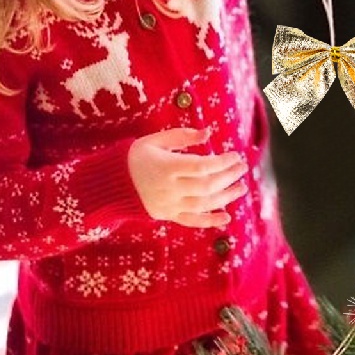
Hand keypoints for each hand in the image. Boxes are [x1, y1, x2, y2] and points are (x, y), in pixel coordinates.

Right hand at [127, 127, 247, 228]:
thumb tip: (208, 132)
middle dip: (229, 177)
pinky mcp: (167, 216)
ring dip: (226, 196)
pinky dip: (210, 221)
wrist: (111, 184)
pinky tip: (226, 217)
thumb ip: (183, 136)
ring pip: (203, 204)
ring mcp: (169, 205)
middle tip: (243, 168)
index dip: (222, 162)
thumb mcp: (155, 140)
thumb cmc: (136, 157)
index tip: (236, 155)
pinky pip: (192, 221)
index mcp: (167, 167)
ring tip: (241, 187)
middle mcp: (170, 189)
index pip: (202, 167)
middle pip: (207, 186)